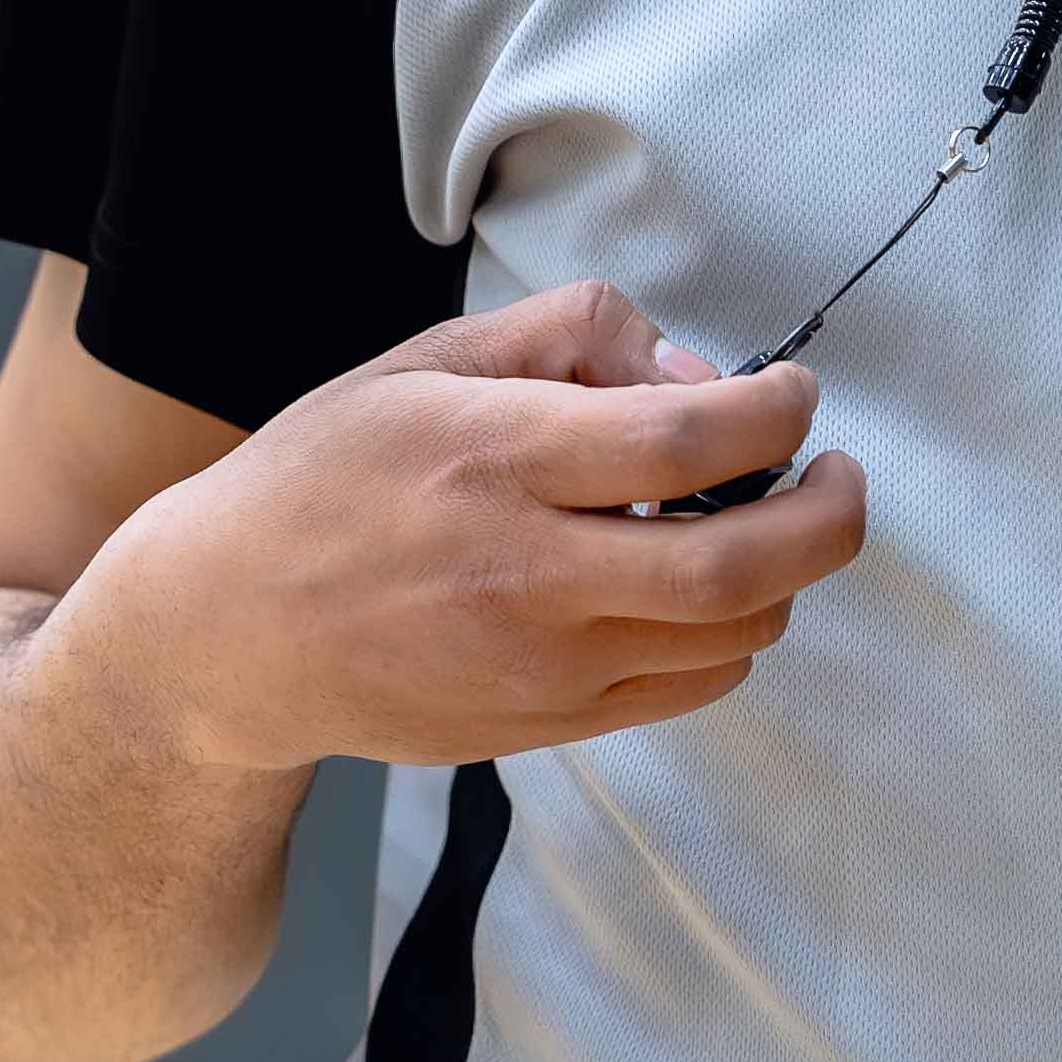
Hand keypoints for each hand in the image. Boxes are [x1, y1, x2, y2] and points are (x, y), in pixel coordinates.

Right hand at [65, 280, 861, 777]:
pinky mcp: (546, 727)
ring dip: (785, 575)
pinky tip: (702, 585)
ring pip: (736, 637)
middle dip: (831, 512)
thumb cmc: (328, 476)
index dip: (778, 410)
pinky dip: (732, 634)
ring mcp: (541, 667)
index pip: (691, 440)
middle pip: (744, 563)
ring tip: (762, 520)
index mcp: (496, 458)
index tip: (792, 393)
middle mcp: (528, 574)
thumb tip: (696, 375)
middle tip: (836, 470)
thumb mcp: (427, 358)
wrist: (225, 635)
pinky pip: (690, 688)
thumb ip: (572, 334)